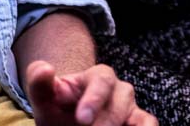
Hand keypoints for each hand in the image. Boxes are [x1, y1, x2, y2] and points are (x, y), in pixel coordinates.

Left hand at [25, 60, 156, 125]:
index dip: (94, 99)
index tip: (82, 119)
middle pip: (119, 105)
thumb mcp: (46, 99)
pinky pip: (149, 124)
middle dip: (104, 123)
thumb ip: (40, 84)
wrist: (71, 118)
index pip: (101, 81)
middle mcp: (119, 89)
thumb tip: (44, 69)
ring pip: (139, 118)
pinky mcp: (139, 121)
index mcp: (97, 76)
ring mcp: (131, 108)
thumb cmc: (59, 108)